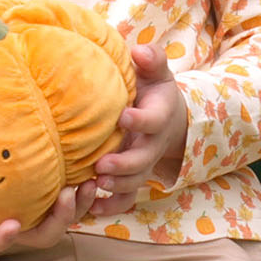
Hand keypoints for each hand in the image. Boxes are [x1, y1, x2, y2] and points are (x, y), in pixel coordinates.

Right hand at [0, 165, 91, 253]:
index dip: (4, 237)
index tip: (13, 226)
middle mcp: (10, 230)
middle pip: (41, 236)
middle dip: (58, 220)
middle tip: (68, 194)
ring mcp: (29, 222)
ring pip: (60, 223)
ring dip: (78, 207)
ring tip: (91, 180)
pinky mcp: (41, 209)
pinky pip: (65, 207)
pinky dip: (80, 195)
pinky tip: (92, 168)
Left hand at [83, 45, 189, 218]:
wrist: (168, 118)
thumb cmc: (152, 90)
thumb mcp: (157, 72)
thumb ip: (152, 59)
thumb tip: (139, 50)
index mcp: (158, 116)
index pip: (153, 120)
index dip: (141, 120)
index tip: (124, 117)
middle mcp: (152, 144)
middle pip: (143, 159)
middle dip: (124, 164)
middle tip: (102, 165)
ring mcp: (144, 164)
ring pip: (135, 182)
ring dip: (117, 186)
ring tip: (96, 185)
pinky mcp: (134, 178)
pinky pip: (126, 199)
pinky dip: (112, 207)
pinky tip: (93, 210)